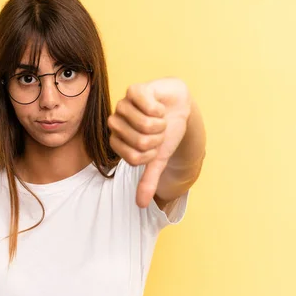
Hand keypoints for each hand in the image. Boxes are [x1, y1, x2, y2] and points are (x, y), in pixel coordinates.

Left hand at [107, 77, 191, 207]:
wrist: (179, 107)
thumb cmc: (166, 131)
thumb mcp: (158, 158)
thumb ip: (148, 179)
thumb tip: (141, 204)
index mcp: (118, 139)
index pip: (133, 157)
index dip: (151, 154)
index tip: (155, 146)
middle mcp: (117, 122)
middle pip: (139, 142)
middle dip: (157, 139)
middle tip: (160, 130)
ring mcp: (124, 105)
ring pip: (144, 124)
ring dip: (160, 124)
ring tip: (161, 118)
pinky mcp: (135, 90)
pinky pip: (145, 105)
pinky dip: (159, 109)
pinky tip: (159, 106)